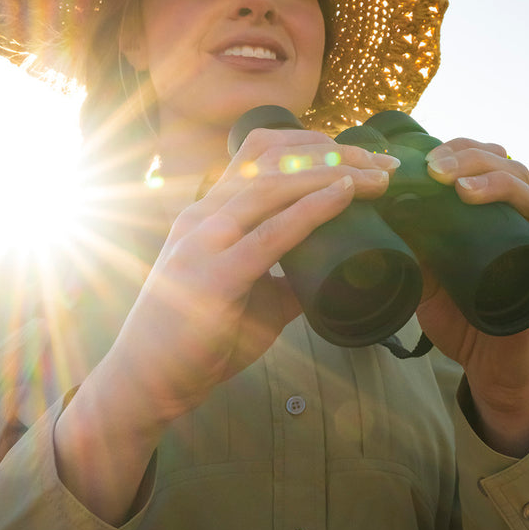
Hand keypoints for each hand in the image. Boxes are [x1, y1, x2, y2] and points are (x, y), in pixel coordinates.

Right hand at [105, 128, 398, 427]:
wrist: (144, 386)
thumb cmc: (196, 340)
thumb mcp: (251, 296)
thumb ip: (286, 277)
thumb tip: (332, 269)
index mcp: (209, 212)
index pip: (262, 152)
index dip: (316, 143)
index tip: (364, 156)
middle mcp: (202, 215)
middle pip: (274, 157)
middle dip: (336, 152)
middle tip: (384, 163)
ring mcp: (202, 241)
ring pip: (274, 184)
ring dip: (333, 173)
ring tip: (376, 178)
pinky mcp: (212, 277)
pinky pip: (270, 234)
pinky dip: (312, 209)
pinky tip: (343, 195)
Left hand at [413, 138, 528, 454]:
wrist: (482, 363)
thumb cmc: (455, 312)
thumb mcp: (421, 274)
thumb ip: (405, 247)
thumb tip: (370, 216)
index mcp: (487, 210)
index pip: (482, 160)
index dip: (458, 150)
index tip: (425, 161)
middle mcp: (515, 220)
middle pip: (509, 168)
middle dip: (471, 161)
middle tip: (437, 172)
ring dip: (502, 187)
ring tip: (466, 192)